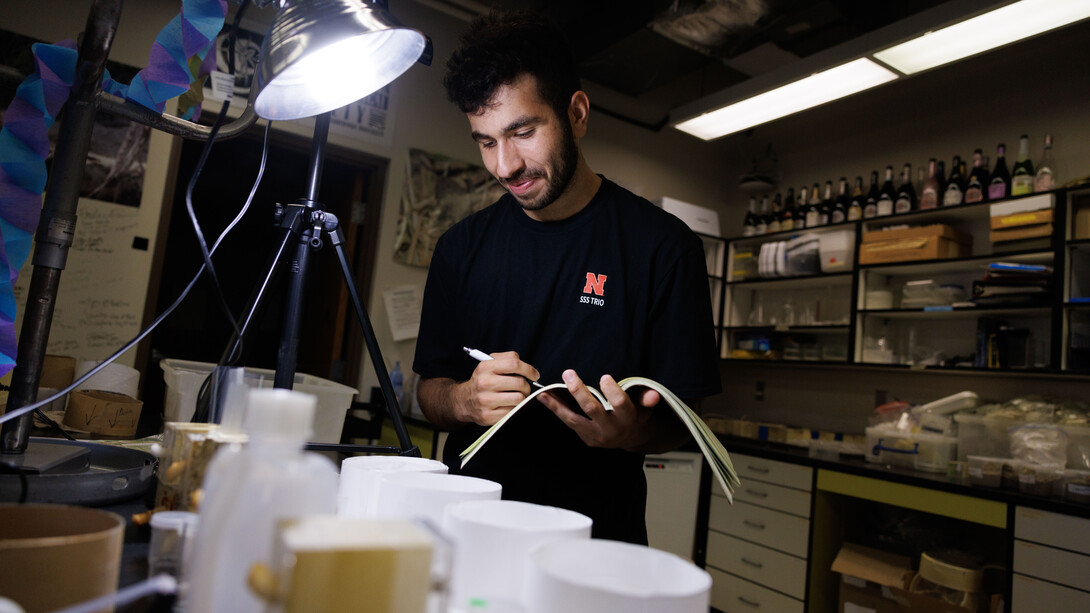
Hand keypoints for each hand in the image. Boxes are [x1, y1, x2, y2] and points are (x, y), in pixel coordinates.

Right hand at [455, 351, 539, 425]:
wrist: (465, 401)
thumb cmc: (484, 381)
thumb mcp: (490, 364)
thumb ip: (508, 359)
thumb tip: (530, 370)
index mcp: (485, 367)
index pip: (514, 363)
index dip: (528, 369)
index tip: (534, 375)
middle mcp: (484, 383)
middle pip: (519, 382)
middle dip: (527, 386)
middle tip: (525, 388)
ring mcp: (485, 400)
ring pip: (518, 398)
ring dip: (522, 398)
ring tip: (517, 396)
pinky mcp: (487, 416)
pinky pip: (512, 411)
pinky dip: (515, 409)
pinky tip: (510, 405)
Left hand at [537, 369, 661, 450]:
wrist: (631, 439)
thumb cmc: (637, 415)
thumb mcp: (645, 408)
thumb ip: (647, 400)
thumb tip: (653, 395)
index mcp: (628, 419)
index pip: (621, 406)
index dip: (613, 392)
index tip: (605, 377)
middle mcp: (611, 429)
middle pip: (593, 410)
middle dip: (579, 392)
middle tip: (568, 373)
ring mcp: (596, 436)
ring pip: (575, 419)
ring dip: (559, 404)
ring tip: (546, 391)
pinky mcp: (586, 438)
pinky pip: (569, 422)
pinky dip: (556, 410)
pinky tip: (544, 398)